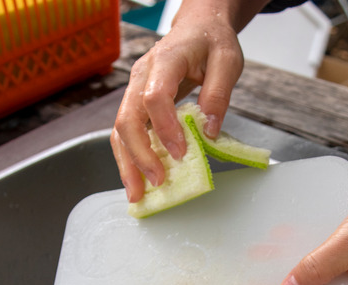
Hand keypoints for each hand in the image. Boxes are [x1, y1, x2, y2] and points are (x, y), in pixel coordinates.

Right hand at [111, 4, 245, 202]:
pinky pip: (126, 134)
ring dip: (127, 164)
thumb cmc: (211, 41)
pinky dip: (130, 159)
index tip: (182, 153)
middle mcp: (140, 77)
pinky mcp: (136, 105)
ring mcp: (134, 91)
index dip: (165, 128)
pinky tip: (138, 180)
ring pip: (120, 131)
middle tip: (158, 182)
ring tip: (138, 194)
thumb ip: (219, 93)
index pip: (155, 97)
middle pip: (127, 119)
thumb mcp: (227, 60)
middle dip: (139, 155)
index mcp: (164, 60)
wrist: (197, 27)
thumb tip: (208, 131)